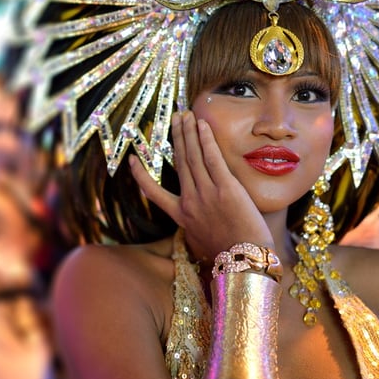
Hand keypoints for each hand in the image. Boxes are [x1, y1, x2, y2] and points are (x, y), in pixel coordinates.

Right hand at [130, 111, 274, 261]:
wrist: (245, 263)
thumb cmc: (230, 257)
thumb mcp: (203, 244)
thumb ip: (197, 228)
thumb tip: (198, 223)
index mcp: (182, 217)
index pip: (156, 193)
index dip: (141, 176)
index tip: (132, 161)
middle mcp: (190, 202)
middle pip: (180, 163)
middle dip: (176, 138)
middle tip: (174, 118)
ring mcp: (207, 194)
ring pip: (193, 157)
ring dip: (188, 133)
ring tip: (185, 115)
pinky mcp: (226, 189)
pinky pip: (212, 159)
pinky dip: (205, 140)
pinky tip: (202, 125)